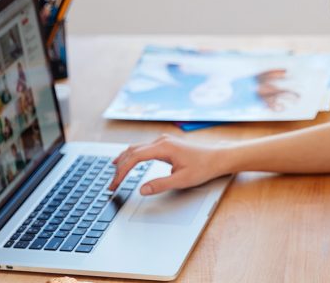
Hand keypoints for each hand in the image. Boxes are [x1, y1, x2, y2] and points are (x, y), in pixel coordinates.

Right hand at [109, 134, 226, 194]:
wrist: (218, 157)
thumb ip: (160, 185)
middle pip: (131, 151)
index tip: (115, 185)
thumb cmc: (203, 167)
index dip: (121, 172)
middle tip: (111, 185)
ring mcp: (163, 141)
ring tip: (114, 175)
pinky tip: (126, 162)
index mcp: (163, 147)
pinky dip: (131, 156)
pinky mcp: (165, 144)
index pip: (134, 158)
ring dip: (123, 161)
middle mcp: (161, 141)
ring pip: (135, 148)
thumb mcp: (182, 180)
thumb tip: (142, 189)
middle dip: (119, 168)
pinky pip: (142, 148)